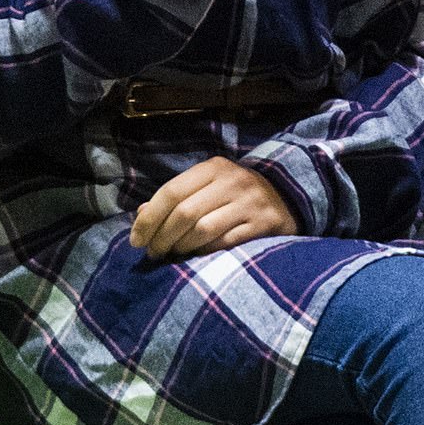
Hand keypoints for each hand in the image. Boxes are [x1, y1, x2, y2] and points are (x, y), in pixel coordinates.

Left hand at [129, 155, 299, 261]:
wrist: (287, 197)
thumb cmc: (235, 195)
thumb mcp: (207, 186)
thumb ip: (176, 197)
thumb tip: (141, 213)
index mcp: (213, 167)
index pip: (172, 191)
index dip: (149, 218)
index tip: (136, 240)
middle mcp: (232, 181)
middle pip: (185, 213)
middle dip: (162, 237)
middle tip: (153, 253)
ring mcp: (249, 202)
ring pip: (203, 230)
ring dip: (181, 247)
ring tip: (173, 255)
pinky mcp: (263, 224)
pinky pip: (224, 244)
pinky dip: (204, 253)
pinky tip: (196, 257)